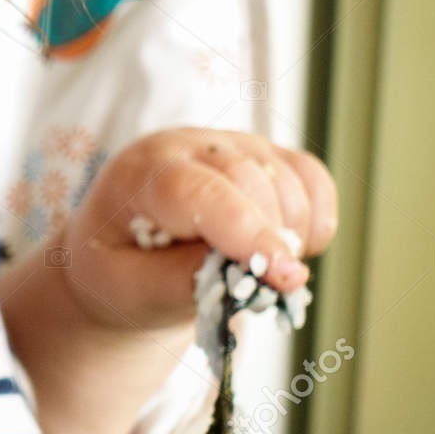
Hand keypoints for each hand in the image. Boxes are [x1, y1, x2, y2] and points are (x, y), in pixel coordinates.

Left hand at [57, 127, 337, 332]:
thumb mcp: (126, 287)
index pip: (197, 191)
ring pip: (291, 181)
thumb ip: (175, 282)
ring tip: (251, 268)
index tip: (281, 275)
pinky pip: (314, 181)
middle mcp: (189, 146)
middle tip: (254, 289)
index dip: (244, 231)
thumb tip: (241, 274)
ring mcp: (233, 144)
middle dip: (268, 242)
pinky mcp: (268, 155)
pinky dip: (314, 223)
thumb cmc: (120, 268)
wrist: (124, 251)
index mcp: (139, 174)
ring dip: (291, 237)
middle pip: (252, 181)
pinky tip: (282, 250)